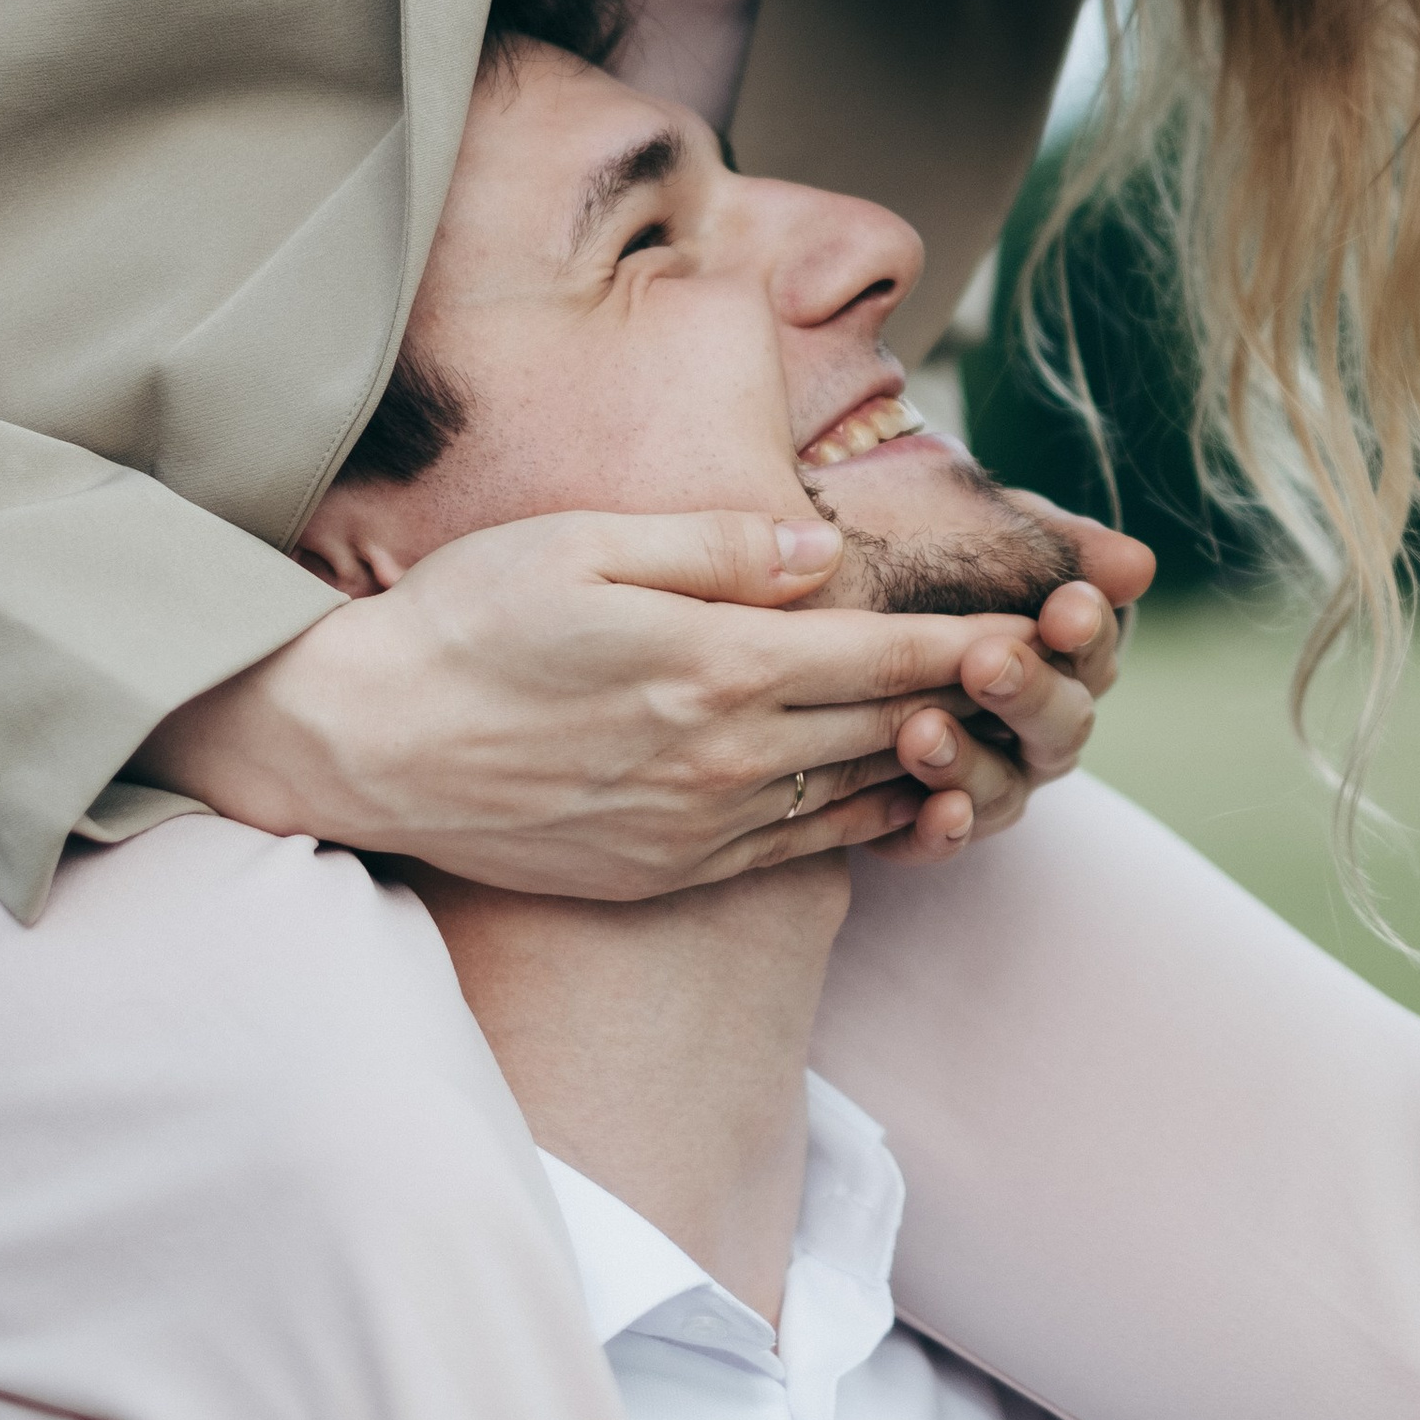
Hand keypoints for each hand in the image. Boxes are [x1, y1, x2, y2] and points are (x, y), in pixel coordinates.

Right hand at [141, 507, 1062, 895]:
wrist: (361, 745)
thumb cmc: (463, 621)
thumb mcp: (580, 546)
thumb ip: (712, 547)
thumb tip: (824, 552)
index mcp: (712, 668)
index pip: (884, 656)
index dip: (974, 638)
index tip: (1046, 617)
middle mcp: (723, 761)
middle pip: (892, 731)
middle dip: (981, 702)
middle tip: (1057, 672)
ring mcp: (698, 829)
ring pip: (860, 798)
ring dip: (937, 767)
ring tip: (1005, 732)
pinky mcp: (670, 873)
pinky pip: (802, 851)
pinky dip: (868, 822)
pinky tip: (902, 797)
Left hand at [870, 506, 1153, 868]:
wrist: (834, 592)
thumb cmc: (919, 551)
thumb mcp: (979, 530)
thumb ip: (1052, 545)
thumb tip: (1138, 566)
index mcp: (1062, 653)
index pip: (1093, 644)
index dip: (1088, 629)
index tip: (1065, 610)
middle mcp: (1037, 725)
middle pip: (1061, 723)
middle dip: (1028, 692)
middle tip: (987, 663)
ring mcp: (990, 779)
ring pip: (1003, 790)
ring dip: (970, 764)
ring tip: (922, 732)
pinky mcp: (926, 821)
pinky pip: (941, 841)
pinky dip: (941, 832)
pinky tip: (931, 812)